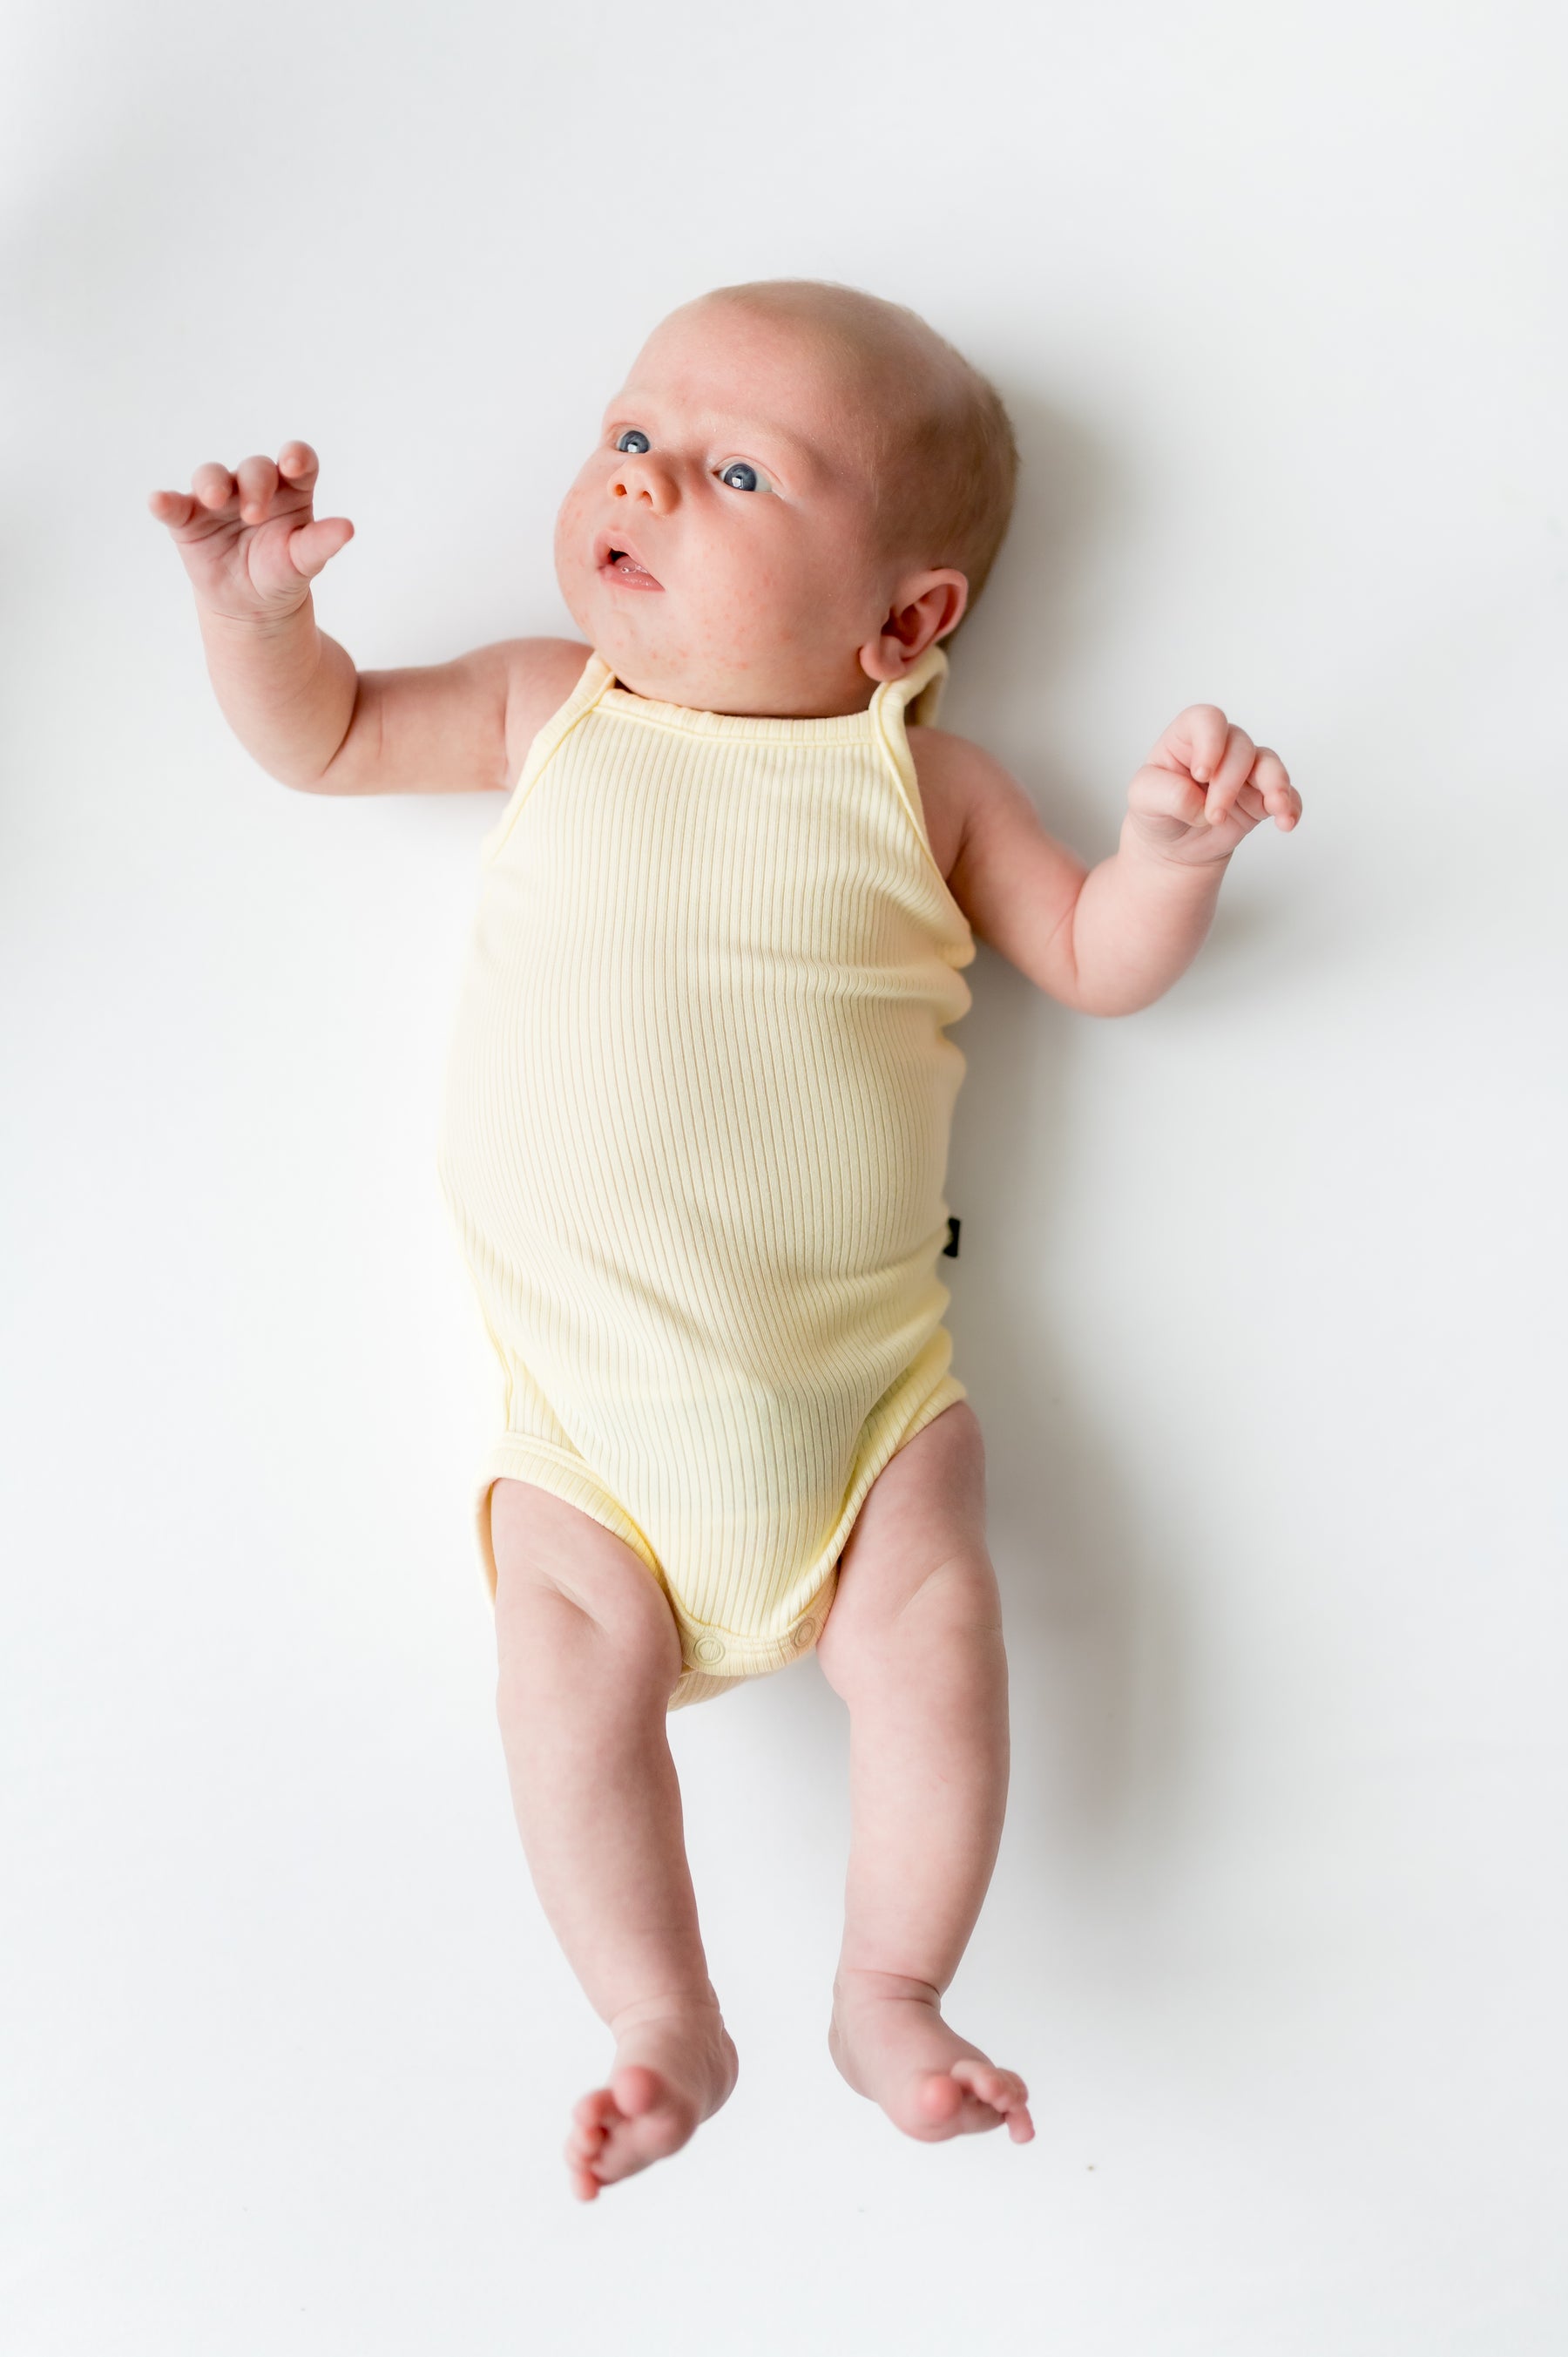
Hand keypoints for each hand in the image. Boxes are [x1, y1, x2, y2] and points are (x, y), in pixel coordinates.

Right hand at [146, 442, 352, 623]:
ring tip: (215, 499)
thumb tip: (348, 529)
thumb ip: (322, 543)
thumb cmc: (283, 573)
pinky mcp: (188, 518)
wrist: (253, 606)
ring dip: (211, 482)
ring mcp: (219, 499)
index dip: (295, 456)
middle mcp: (254, 486)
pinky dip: (166, 502)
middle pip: (255, 469)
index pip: (298, 460)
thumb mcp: (304, 561)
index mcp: (291, 489)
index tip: (292, 465)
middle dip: (255, 485)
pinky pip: (174, 505)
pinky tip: (159, 502)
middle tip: (254, 514)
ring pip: (211, 475)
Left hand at [1124, 704, 1300, 866]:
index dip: (1210, 742)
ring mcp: (1244, 773)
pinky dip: (1291, 805)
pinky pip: (1286, 794)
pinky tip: (1286, 821)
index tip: (1201, 775)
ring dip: (1274, 785)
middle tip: (1214, 816)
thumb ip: (1164, 794)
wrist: (1172, 850)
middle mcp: (1221, 749)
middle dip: (1230, 782)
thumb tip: (1198, 802)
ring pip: (1269, 763)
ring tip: (1275, 808)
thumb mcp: (1142, 801)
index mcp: (1187, 739)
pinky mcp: (1261, 798)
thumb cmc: (1157, 814)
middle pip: (1240, 746)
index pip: (1207, 719)